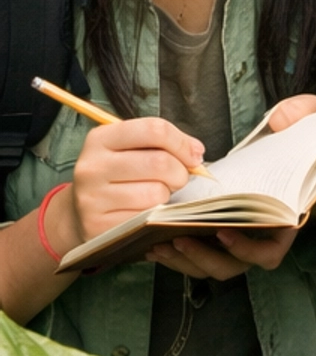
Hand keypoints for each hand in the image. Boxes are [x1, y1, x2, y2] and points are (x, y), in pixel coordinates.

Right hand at [69, 117, 205, 245]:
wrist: (78, 213)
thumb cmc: (115, 175)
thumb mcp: (129, 149)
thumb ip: (162, 143)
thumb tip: (196, 152)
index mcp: (100, 138)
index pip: (153, 130)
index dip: (182, 142)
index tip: (194, 154)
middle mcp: (92, 167)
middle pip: (159, 162)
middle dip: (180, 172)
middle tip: (177, 178)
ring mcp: (92, 198)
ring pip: (156, 193)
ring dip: (166, 195)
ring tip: (155, 194)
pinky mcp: (98, 226)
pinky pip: (146, 218)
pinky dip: (154, 216)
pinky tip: (144, 212)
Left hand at [146, 93, 315, 278]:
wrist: (290, 151)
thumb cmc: (301, 141)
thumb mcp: (309, 119)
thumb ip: (300, 113)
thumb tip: (279, 121)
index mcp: (284, 221)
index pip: (268, 253)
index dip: (246, 249)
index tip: (222, 231)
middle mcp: (259, 238)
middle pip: (231, 265)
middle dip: (202, 257)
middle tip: (178, 237)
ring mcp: (237, 241)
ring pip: (209, 266)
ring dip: (184, 260)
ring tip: (159, 242)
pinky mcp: (216, 237)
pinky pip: (195, 258)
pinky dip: (175, 255)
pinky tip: (152, 242)